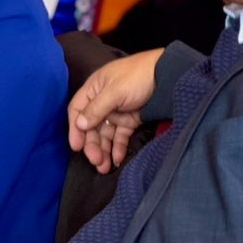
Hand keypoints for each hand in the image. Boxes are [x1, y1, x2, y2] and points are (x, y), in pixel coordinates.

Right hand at [68, 49, 162, 172]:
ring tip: (104, 167)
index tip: (77, 147)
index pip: (77, 110)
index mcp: (94, 89)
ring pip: (105, 134)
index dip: (75, 128)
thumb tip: (79, 124)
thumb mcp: (114, 91)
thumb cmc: (136, 77)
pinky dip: (118, 147)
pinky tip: (117, 159)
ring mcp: (117, 111)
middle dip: (92, 144)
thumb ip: (96, 109)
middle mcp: (102, 101)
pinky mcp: (130, 120)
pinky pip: (120, 136)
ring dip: (103, 150)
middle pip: (91, 126)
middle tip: (95, 160)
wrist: (168, 75)